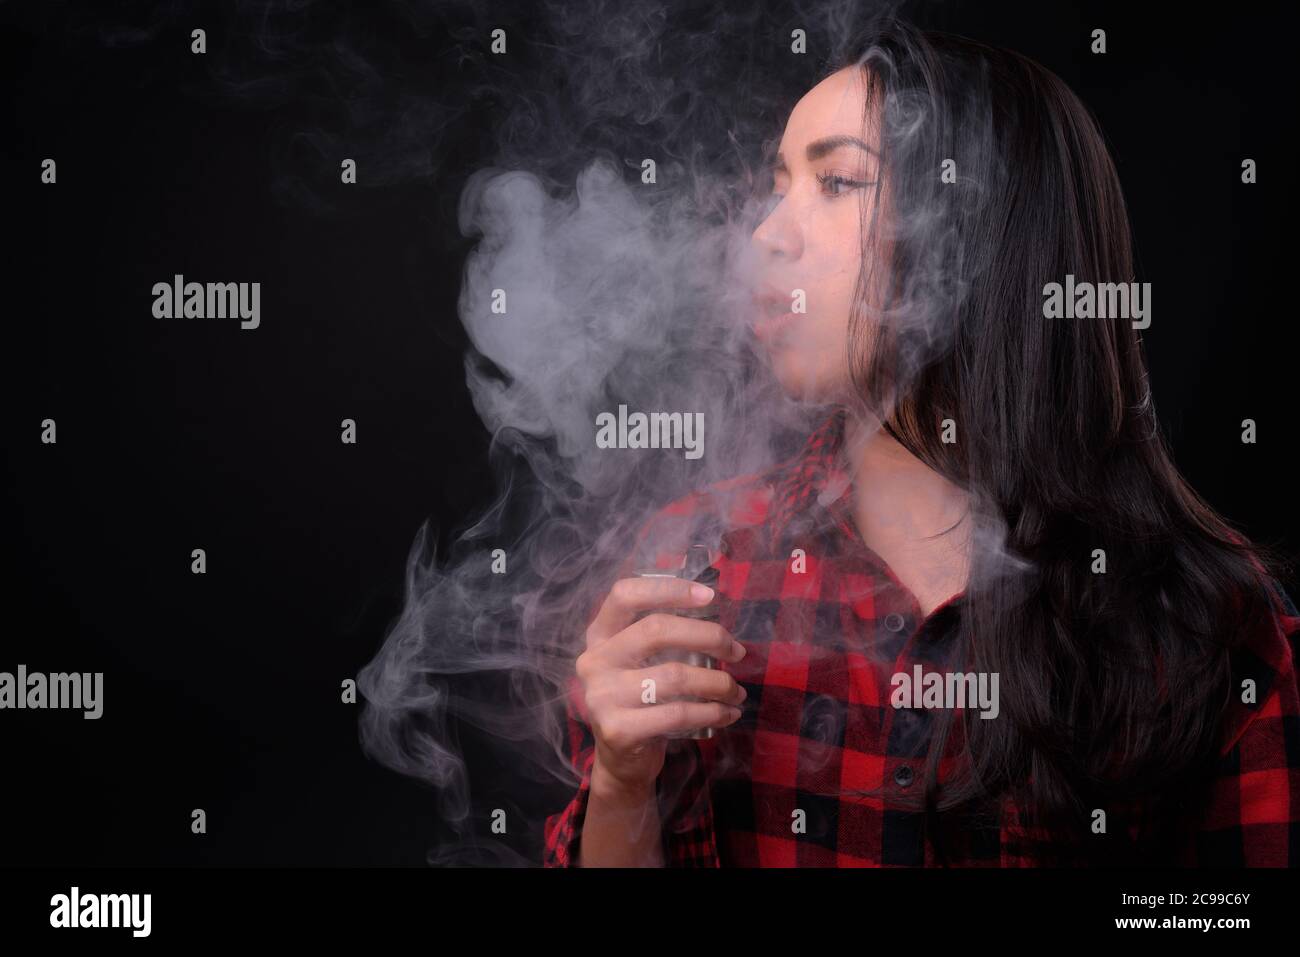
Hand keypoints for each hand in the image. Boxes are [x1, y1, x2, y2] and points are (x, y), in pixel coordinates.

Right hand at [576, 575, 746, 794]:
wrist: (621, 761)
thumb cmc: (641, 701)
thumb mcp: (641, 664)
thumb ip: (664, 639)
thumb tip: (720, 624)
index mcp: (600, 635)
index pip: (625, 594)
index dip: (668, 589)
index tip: (710, 596)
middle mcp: (594, 661)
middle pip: (655, 630)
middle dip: (708, 636)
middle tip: (736, 651)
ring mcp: (602, 696)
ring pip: (675, 676)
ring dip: (718, 682)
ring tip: (736, 691)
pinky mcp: (618, 730)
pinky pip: (678, 713)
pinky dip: (712, 712)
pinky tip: (727, 713)